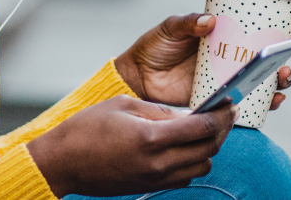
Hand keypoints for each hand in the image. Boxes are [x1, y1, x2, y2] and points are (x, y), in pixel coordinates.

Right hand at [26, 95, 233, 197]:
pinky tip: (186, 146)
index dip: (220, 114)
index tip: (228, 102)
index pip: (201, 128)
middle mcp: (157, 164)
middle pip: (208, 149)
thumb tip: (188, 113)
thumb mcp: (123, 105)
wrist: (62, 163)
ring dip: (209, 148)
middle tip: (225, 113)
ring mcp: (154, 179)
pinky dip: (193, 162)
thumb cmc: (86, 129)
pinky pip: (185, 177)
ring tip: (205, 128)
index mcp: (150, 138)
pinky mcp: (149, 187)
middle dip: (221, 129)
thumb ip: (160, 111)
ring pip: (201, 166)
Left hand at [115, 10, 290, 107]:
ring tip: (284, 73)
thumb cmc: (153, 49)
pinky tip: (275, 99)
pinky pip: (254, 103)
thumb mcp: (170, 29)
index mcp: (226, 32)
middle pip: (273, 51)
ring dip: (284, 75)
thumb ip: (187, 23)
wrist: (137, 80)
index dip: (288, 19)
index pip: (262, 23)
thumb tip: (209, 20)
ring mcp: (231, 77)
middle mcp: (233, 54)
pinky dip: (269, 102)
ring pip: (269, 77)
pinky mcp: (224, 100)